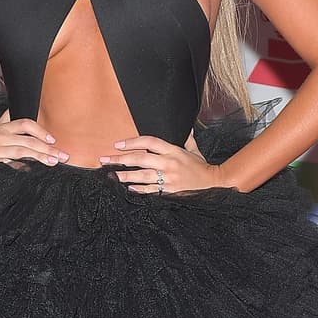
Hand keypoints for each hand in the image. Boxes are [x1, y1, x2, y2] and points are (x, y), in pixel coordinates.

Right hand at [0, 109, 69, 167]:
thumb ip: (9, 118)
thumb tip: (20, 108)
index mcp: (5, 126)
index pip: (25, 123)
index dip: (40, 131)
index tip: (53, 140)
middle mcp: (1, 135)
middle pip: (29, 140)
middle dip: (48, 148)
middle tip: (62, 155)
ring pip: (23, 151)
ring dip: (40, 157)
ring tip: (54, 162)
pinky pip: (12, 163)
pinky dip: (23, 167)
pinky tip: (33, 170)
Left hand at [97, 131, 233, 193]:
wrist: (212, 183)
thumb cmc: (201, 166)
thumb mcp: (194, 149)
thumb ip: (186, 138)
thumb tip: (186, 126)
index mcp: (173, 150)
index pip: (149, 142)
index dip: (132, 142)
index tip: (117, 144)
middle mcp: (169, 163)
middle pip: (140, 158)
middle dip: (120, 159)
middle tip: (104, 159)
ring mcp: (168, 178)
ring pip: (142, 175)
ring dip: (124, 175)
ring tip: (111, 175)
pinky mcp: (169, 191)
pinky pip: (150, 190)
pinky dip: (138, 189)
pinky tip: (127, 187)